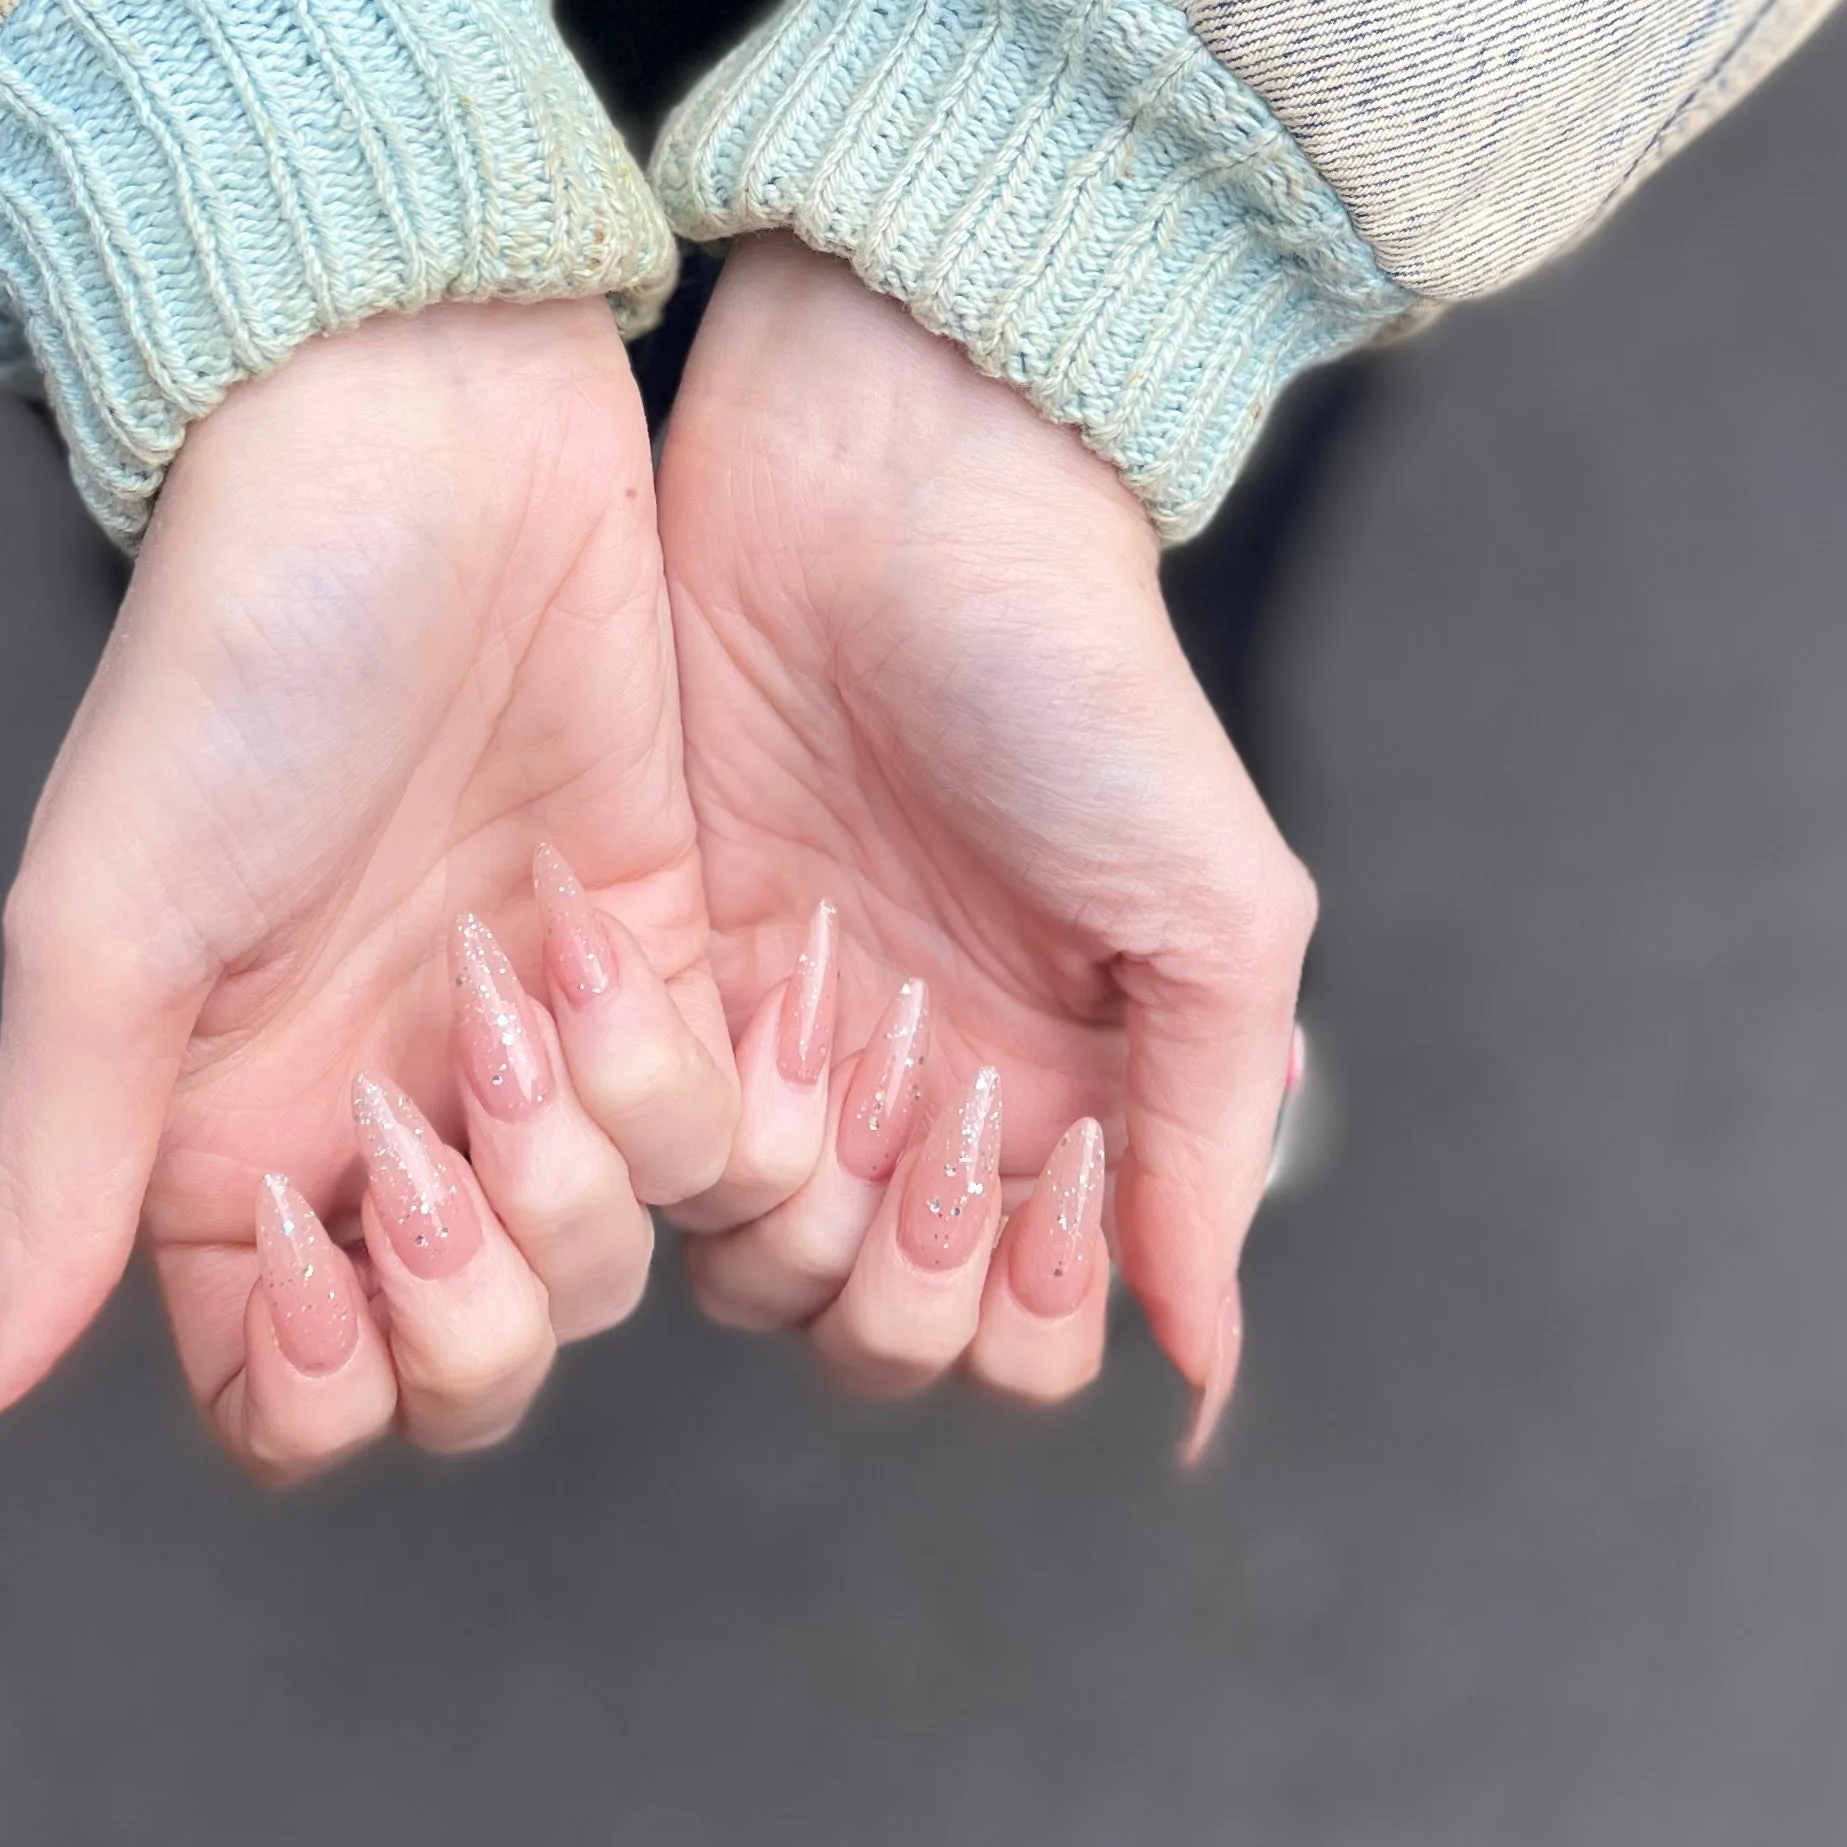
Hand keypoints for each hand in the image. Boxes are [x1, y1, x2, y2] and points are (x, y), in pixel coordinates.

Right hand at [0, 296, 763, 1486]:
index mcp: (222, 1135)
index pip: (283, 1395)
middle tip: (448, 1125)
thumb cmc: (230, 663)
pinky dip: (694, 1084)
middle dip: (476, 1301)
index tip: (312, 1248)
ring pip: (607, 1266)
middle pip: (464, 1371)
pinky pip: (725, 1141)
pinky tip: (605, 932)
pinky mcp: (665, 959)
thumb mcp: (105, 930)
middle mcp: (378, 1116)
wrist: (415, 445)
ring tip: (522, 968)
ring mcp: (529, 1046)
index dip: (312, 1382)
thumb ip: (54, 1186)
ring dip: (584, 1156)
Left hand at [652, 234, 1314, 1432]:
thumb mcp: (1211, 905)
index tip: (1035, 1174)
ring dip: (780, 1192)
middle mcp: (921, 1101)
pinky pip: (635, 1147)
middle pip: (879, 1331)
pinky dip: (666, 1119)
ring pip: (745, 1268)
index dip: (1026, 1308)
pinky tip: (723, 999)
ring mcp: (783, 1045)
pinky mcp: (660, 976)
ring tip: (826, 1024)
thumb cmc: (1079, 675)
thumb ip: (1208, 1139)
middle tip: (923, 1113)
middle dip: (899, 1276)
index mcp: (1070, 1101)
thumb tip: (1203, 1361)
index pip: (1026, 1333)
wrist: (895, 485)